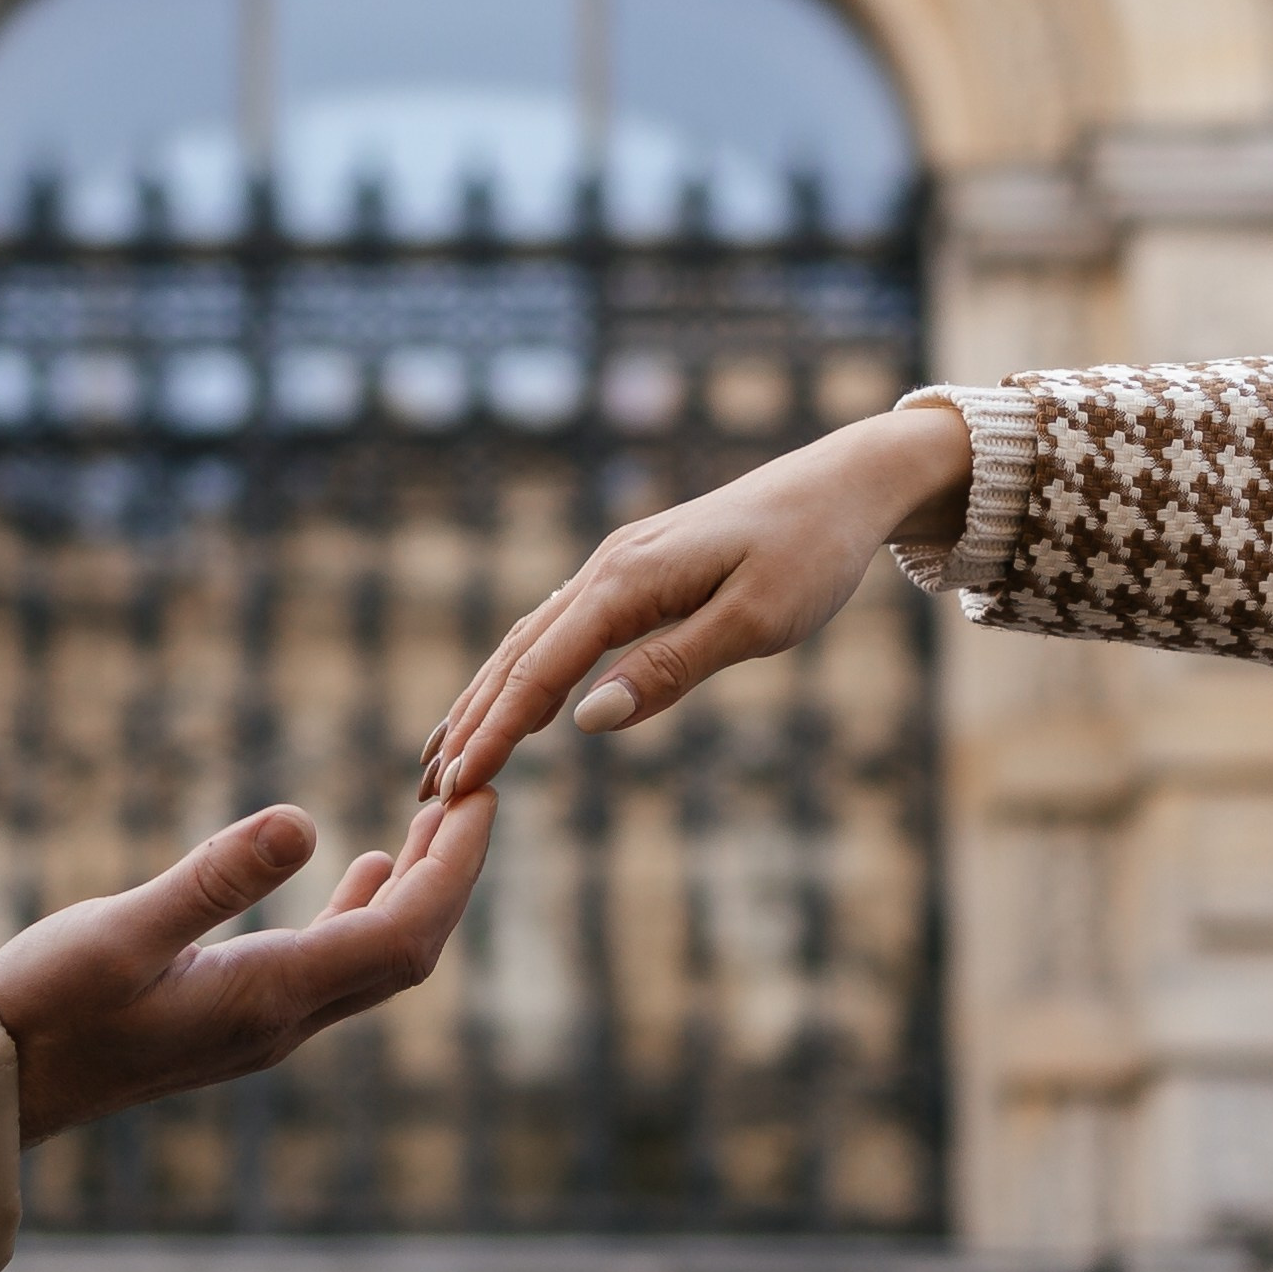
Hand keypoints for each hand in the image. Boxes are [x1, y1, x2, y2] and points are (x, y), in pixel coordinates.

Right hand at [0, 793, 495, 1142]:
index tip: (484, 799)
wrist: (1, 1085)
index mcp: (269, 997)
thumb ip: (212, 878)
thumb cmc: (49, 1007)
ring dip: (414, 890)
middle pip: (406, 950)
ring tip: (440, 819)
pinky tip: (361, 868)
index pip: (403, 936)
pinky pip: (331, 963)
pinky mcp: (236, 1015)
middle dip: (452, 873)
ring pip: (373, 958)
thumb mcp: (122, 931)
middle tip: (479, 796)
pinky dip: (363, 909)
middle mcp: (283, 1020)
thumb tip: (304, 820)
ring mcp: (263, 1024)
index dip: (455, 869)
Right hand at [420, 402, 970, 803]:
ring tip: (448, 752)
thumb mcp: (755, 620)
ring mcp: (617, 565)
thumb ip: (670, 668)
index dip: (495, 730)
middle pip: (518, 653)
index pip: (542, 668)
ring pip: (531, 638)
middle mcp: (607, 567)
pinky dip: (523, 668)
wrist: (845, 483)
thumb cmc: (812, 552)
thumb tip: (587, 719)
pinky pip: (561, 625)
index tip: (457, 786)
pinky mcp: (636, 571)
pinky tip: (513, 697)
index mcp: (627, 579)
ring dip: (487, 696)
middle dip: (471, 720)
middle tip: (428, 788)